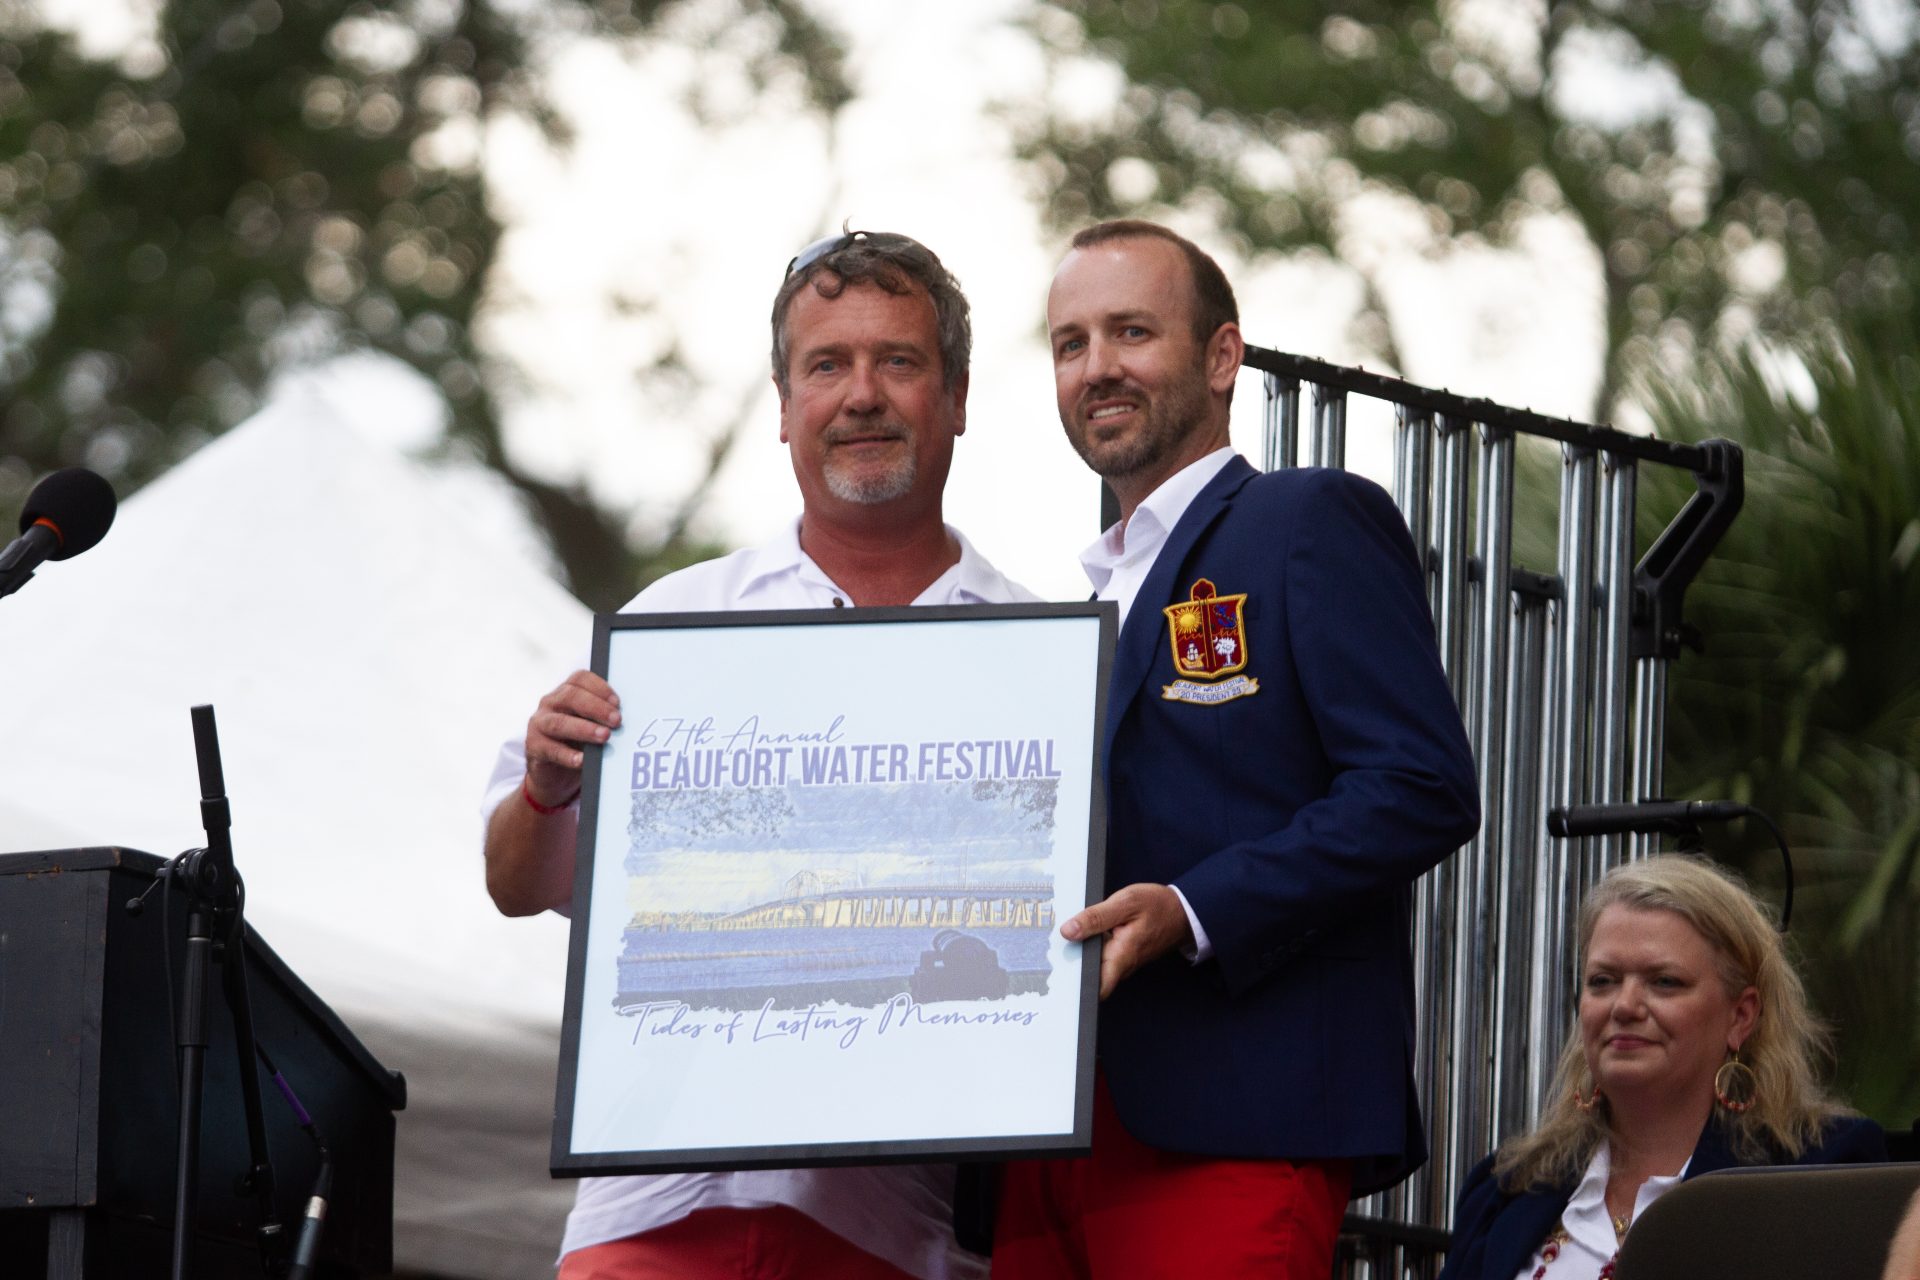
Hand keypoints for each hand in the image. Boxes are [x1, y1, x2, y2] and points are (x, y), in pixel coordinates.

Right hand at [522, 670, 619, 807]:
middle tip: (616, 721)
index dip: (600, 687)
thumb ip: (605, 718)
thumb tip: (632, 718)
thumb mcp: (592, 726)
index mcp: (566, 692)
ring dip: (584, 729)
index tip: (618, 702)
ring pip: (559, 722)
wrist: (555, 773)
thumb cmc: (579, 743)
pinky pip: (549, 749)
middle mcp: (550, 703)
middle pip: (570, 696)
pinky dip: (567, 755)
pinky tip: (582, 760)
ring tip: (604, 737)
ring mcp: (539, 724)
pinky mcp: (533, 746)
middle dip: (596, 707)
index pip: (580, 679)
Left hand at [1060, 883, 1192, 998]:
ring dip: (1078, 953)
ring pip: (1093, 964)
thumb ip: (1096, 917)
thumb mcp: (1126, 903)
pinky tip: (1081, 930)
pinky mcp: (1121, 955)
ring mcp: (1121, 962)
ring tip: (1061, 936)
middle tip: (1050, 948)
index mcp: (1120, 956)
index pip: (1096, 988)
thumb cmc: (1157, 906)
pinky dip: (1089, 946)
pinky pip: (1100, 956)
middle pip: (1088, 975)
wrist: (1181, 911)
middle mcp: (1120, 965)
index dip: (1075, 986)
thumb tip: (1068, 931)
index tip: (1055, 975)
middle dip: (1069, 964)